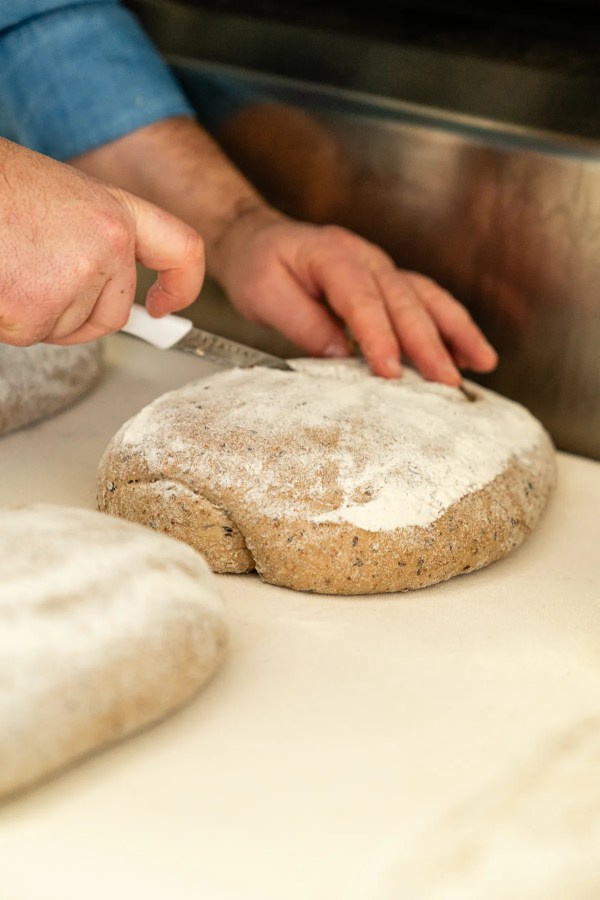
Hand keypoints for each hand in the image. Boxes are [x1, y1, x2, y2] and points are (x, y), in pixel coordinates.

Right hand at [0, 139, 203, 345]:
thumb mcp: (62, 202)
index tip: (164, 305)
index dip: (181, 285)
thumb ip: (93, 239)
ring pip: (64, 328)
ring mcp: (73, 279)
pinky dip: (8, 319)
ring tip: (9, 263)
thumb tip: (113, 289)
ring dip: (33, 311)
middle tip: (35, 279)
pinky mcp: (35, 310)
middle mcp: (106, 245)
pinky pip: (29, 335)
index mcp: (114, 213)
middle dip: (76, 314)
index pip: (181, 251)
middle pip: (110, 315)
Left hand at [212, 207, 497, 384]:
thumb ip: (302, 323)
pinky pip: (425, 301)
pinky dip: (449, 325)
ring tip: (482, 362)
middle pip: (404, 300)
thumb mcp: (263, 294)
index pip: (361, 299)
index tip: (390, 373)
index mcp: (331, 255)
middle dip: (428, 344)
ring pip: (426, 296)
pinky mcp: (388, 282)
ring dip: (456, 331)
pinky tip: (468, 353)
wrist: (257, 237)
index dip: (378, 337)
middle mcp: (365, 257)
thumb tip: (343, 355)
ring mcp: (381, 266)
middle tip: (446, 384)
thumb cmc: (258, 265)